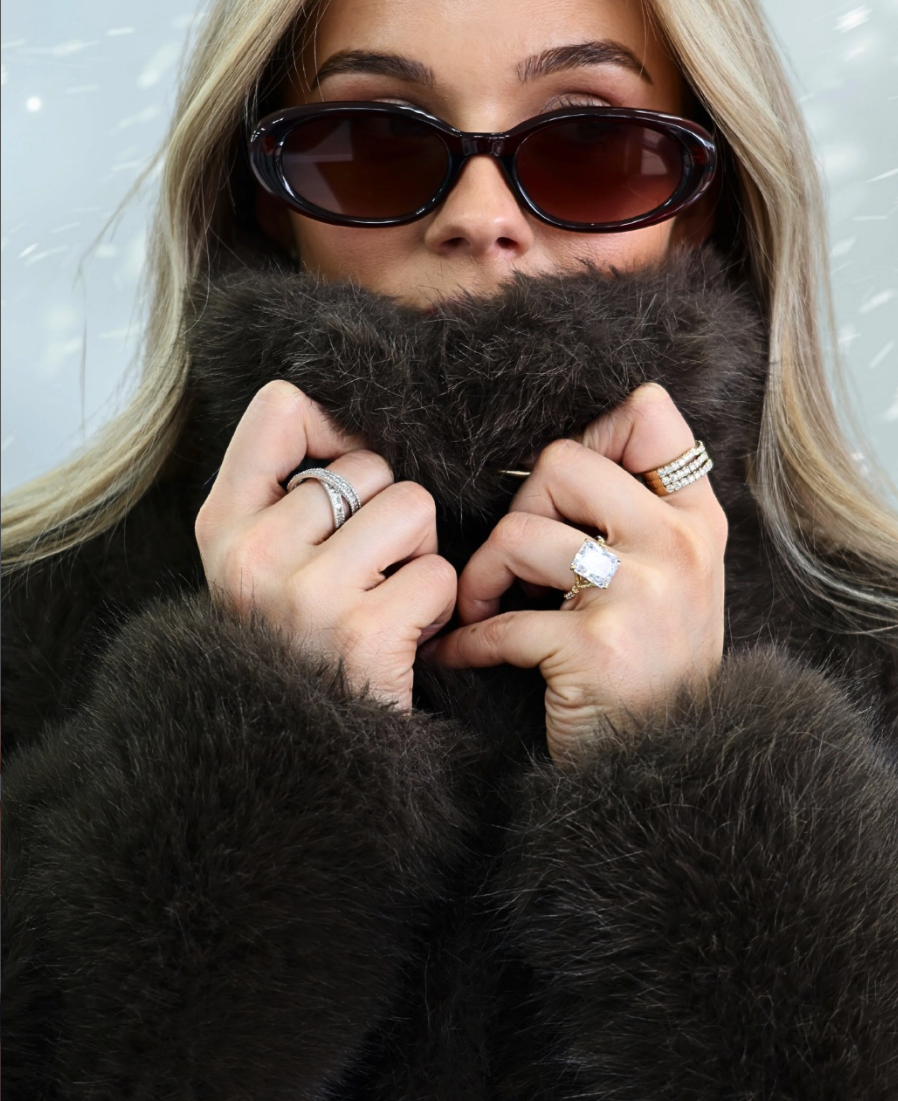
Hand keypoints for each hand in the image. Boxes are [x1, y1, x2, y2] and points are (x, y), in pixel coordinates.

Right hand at [196, 381, 456, 710]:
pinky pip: (439, 572)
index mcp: (222, 526)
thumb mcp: (260, 565)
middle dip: (388, 516)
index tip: (347, 483)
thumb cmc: (298, 646)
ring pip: (414, 508)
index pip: (281, 409)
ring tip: (385, 601)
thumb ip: (289, 494)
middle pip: (369, 465)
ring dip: (418, 557)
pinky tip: (402, 638)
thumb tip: (353, 423)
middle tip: (366, 573)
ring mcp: (307, 593)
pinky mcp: (365, 632)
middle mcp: (254, 554)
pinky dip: (436, 606)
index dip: (334, 430)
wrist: (307, 757)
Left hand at [431, 384, 726, 762]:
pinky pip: (500, 621)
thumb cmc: (655, 672)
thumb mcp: (678, 584)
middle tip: (513, 561)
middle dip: (518, 507)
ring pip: (519, 533)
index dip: (591, 430)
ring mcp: (641, 594)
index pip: (650, 414)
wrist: (667, 770)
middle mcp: (677, 546)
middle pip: (562, 461)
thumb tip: (560, 458)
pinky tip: (462, 653)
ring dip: (481, 577)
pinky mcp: (597, 648)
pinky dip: (466, 642)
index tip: (559, 486)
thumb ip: (641, 519)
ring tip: (482, 608)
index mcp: (697, 522)